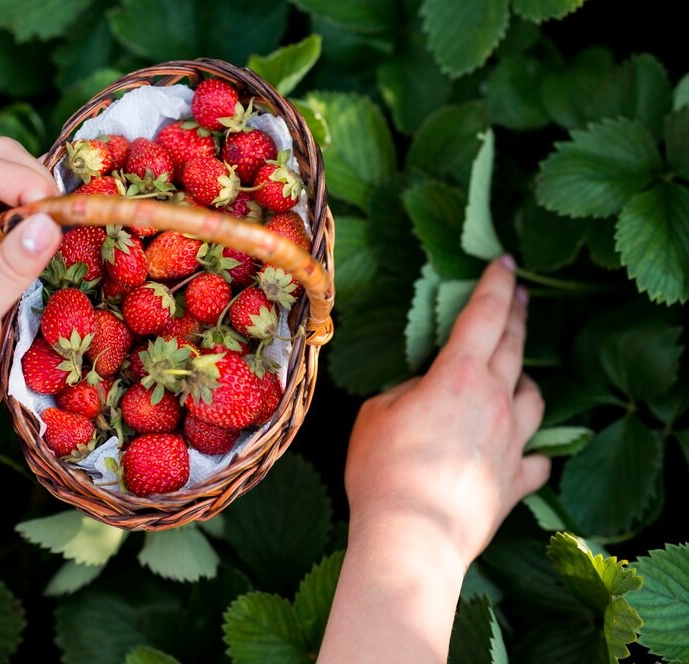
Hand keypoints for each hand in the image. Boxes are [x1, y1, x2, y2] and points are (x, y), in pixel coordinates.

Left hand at [0, 138, 61, 467]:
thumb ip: (7, 270)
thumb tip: (53, 222)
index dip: (24, 180)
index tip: (60, 212)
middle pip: (4, 171)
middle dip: (42, 188)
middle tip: (70, 224)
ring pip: (26, 204)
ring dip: (54, 215)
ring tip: (78, 240)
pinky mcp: (4, 276)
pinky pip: (37, 241)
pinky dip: (59, 243)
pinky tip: (75, 261)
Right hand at [344, 256, 549, 568]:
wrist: (412, 537)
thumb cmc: (384, 470)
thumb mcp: (376, 415)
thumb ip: (405, 393)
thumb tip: (423, 394)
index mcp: (459, 377)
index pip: (485, 316)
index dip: (496, 284)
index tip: (505, 261)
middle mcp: (495, 402)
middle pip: (515, 347)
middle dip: (517, 315)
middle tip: (519, 295)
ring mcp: (511, 443)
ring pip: (534, 398)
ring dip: (525, 380)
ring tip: (515, 376)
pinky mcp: (514, 483)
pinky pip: (535, 458)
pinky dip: (531, 449)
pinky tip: (523, 451)